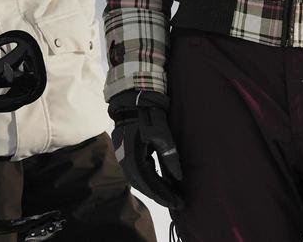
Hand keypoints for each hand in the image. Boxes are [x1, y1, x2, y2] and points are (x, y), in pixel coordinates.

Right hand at [108, 90, 183, 208]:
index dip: (165, 195)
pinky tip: (160, 180)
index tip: (178, 203)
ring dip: (154, 188)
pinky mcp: (126, 153)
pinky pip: (138, 172)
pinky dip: (149, 179)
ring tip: (171, 194)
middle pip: (144, 186)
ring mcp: (124, 158)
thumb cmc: (148, 115)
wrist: (133, 99)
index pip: (150, 185)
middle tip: (177, 202)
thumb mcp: (162, 135)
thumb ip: (170, 156)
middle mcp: (125, 163)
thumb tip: (178, 177)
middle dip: (161, 195)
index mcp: (133, 160)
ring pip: (140, 181)